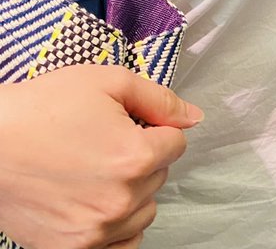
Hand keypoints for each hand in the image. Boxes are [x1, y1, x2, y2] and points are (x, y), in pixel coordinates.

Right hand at [0, 65, 202, 248]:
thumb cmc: (43, 109)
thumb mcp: (107, 82)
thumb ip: (158, 99)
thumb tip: (193, 117)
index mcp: (135, 156)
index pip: (176, 143)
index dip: (156, 128)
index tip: (130, 123)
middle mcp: (121, 199)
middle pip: (159, 176)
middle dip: (143, 156)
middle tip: (106, 141)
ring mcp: (96, 230)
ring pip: (143, 212)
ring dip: (132, 192)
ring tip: (98, 170)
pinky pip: (120, 246)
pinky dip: (117, 228)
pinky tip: (98, 204)